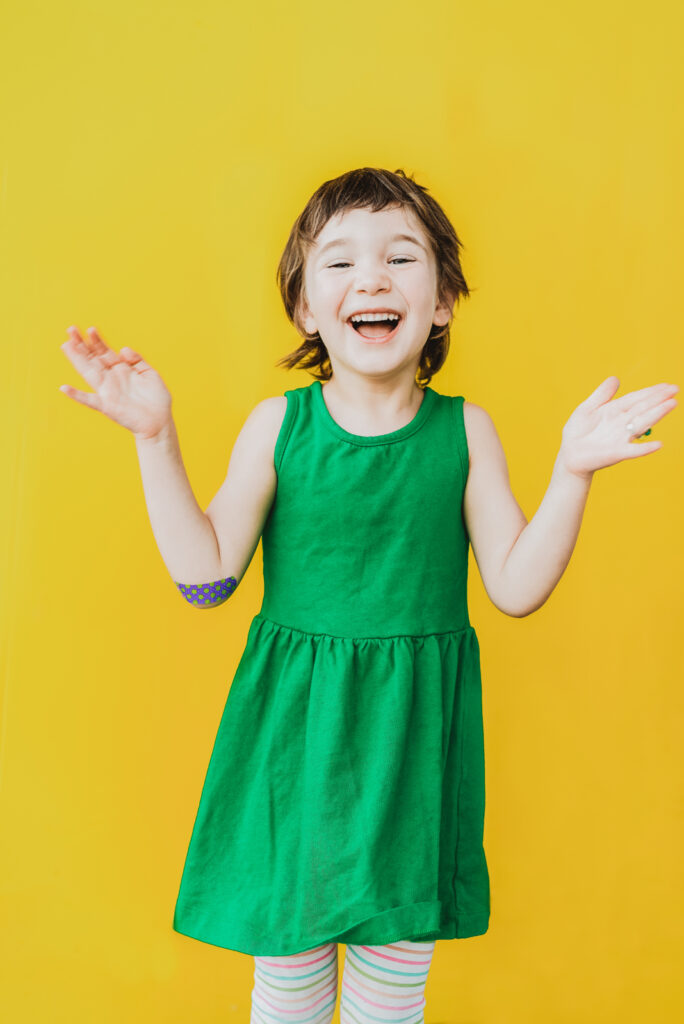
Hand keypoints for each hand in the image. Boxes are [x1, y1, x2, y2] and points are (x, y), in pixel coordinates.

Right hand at [59, 326, 172, 440]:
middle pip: (93, 359)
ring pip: (88, 373)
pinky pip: (89, 400)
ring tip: (66, 345)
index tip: (90, 329)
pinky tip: (64, 389)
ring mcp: (108, 392)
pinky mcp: (107, 406)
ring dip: (76, 360)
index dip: (97, 341)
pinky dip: (77, 395)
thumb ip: (137, 361)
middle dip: (82, 344)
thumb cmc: (156, 400)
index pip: (105, 352)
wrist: (159, 423)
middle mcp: (111, 379)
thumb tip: (123, 349)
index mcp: (121, 370)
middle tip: (71, 329)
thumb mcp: (150, 374)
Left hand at [558, 376, 678, 478]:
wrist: (569, 455)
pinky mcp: (616, 453)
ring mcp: (620, 438)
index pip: (636, 398)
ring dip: (656, 415)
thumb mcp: (587, 408)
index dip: (651, 391)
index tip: (667, 385)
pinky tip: (658, 444)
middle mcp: (621, 423)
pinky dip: (644, 448)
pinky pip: (633, 451)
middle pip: (643, 408)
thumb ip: (601, 394)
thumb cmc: (578, 432)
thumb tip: (616, 378)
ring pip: (641, 424)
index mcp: (615, 411)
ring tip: (671, 404)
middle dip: (658, 398)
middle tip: (675, 389)